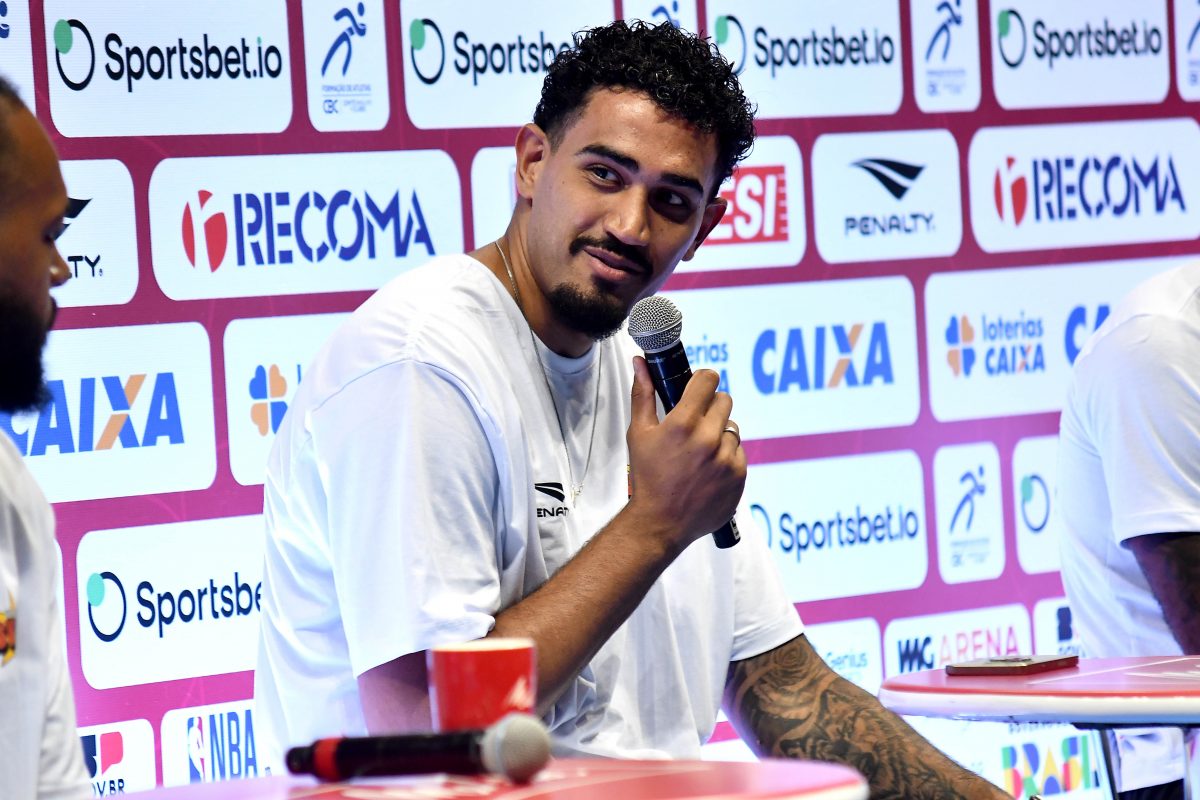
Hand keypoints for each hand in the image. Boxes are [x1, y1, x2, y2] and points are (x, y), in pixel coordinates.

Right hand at [625, 356, 745, 552]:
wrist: (661, 522)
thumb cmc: (648, 477)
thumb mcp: (639, 434)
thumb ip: (643, 394)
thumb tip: (641, 363)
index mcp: (683, 424)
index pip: (708, 380)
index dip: (702, 382)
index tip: (697, 390)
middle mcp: (708, 439)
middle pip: (724, 400)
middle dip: (710, 407)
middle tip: (695, 424)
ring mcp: (727, 458)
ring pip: (732, 427)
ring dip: (719, 434)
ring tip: (699, 452)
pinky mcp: (739, 475)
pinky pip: (739, 452)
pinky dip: (727, 457)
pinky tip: (708, 469)